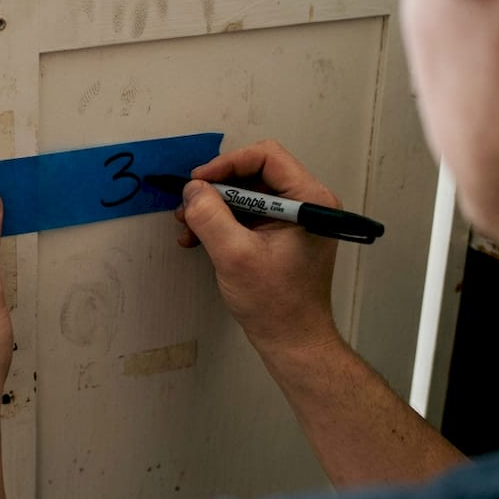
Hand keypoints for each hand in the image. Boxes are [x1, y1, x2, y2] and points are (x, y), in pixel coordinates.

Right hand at [174, 139, 340, 354]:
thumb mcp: (234, 256)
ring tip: (188, 227)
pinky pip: (247, 215)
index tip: (198, 181)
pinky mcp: (281, 235)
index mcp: (310, 201)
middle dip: (216, 189)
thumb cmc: (276, 304)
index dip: (227, 163)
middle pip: (254, 175)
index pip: (267, 157)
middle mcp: (306, 204)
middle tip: (188, 205)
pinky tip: (198, 239)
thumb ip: (210, 216)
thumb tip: (192, 189)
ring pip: (246, 195)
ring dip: (214, 208)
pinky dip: (222, 223)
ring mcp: (294, 220)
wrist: (292, 341)